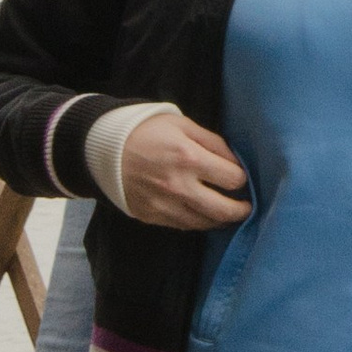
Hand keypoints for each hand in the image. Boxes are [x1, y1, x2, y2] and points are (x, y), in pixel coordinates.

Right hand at [114, 112, 250, 227]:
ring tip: (228, 212)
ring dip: (221, 219)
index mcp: (189, 158)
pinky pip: (185, 226)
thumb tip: (235, 162)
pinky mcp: (153, 217)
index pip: (232, 179)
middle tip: (247, 206)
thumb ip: (212, 142)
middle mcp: (179, 186)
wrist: (104, 150)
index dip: (242, 178)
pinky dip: (199, 222)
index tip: (240, 177)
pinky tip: (204, 214)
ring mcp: (165, 205)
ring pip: (205, 223)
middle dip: (241, 210)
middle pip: (224, 210)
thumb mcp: (182, 124)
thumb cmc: (146, 131)